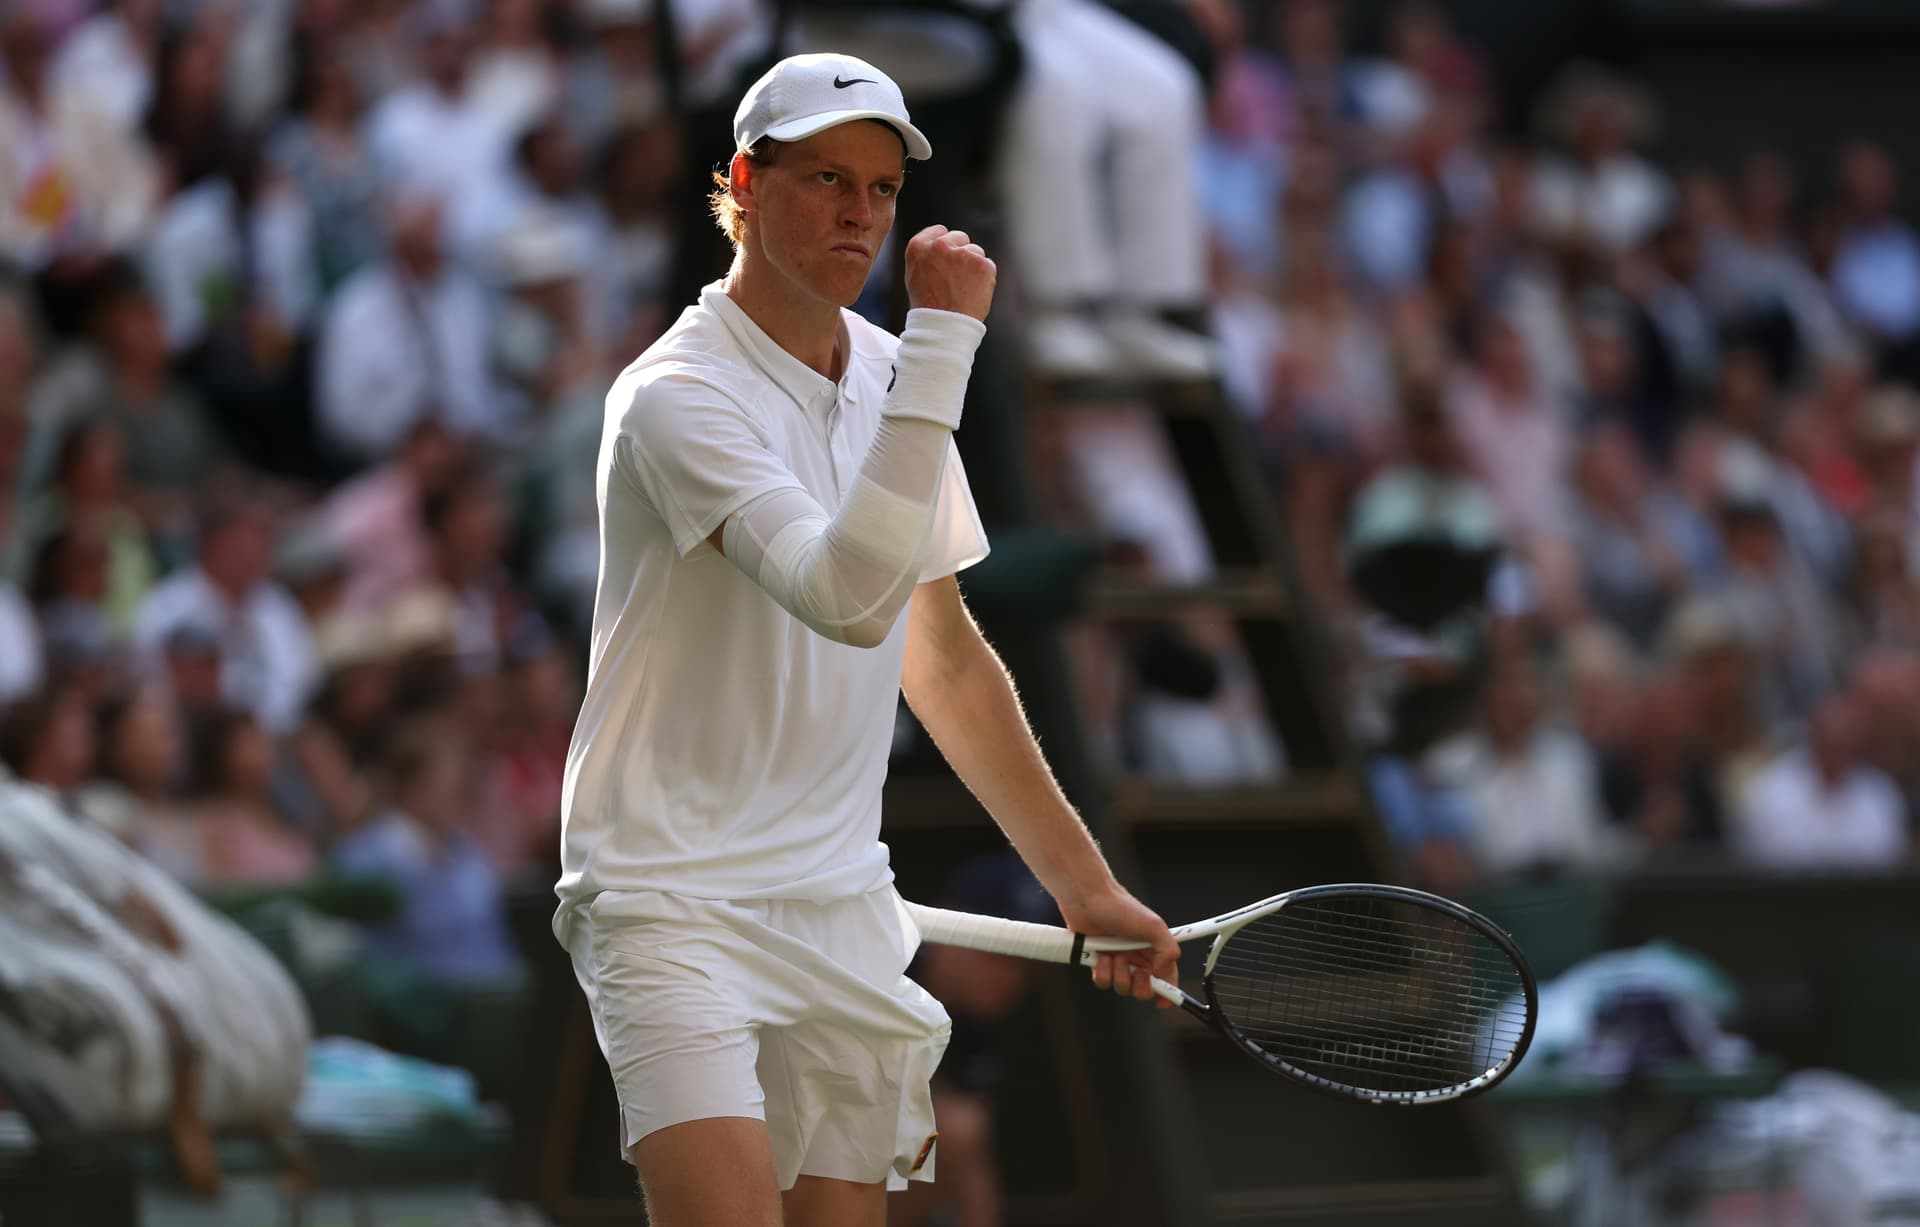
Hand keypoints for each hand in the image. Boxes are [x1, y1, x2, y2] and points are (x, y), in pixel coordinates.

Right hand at [904, 225, 995, 321]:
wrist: (944, 327)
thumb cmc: (928, 306)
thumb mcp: (915, 275)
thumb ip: (927, 255)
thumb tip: (943, 243)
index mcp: (919, 246)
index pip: (939, 231)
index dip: (945, 245)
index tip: (946, 260)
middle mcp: (939, 246)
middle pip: (960, 237)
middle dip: (961, 253)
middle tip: (955, 279)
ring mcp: (962, 254)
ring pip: (976, 251)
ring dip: (973, 266)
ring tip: (963, 289)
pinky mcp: (982, 264)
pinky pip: (988, 265)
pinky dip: (985, 278)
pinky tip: (973, 292)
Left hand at [1057, 885, 1179, 1008]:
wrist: (1087, 900)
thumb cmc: (1120, 907)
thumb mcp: (1154, 926)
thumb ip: (1169, 950)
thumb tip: (1164, 972)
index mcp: (1155, 949)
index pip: (1167, 977)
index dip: (1167, 992)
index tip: (1164, 1002)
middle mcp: (1137, 957)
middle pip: (1145, 989)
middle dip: (1141, 986)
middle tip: (1137, 973)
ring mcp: (1118, 961)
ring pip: (1123, 988)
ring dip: (1119, 975)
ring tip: (1115, 955)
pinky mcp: (1099, 963)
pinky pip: (1103, 982)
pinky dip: (1102, 972)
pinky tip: (1101, 956)